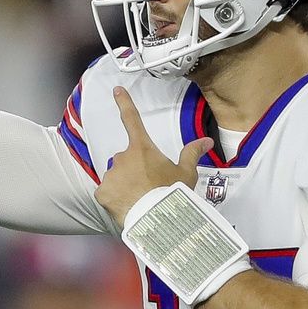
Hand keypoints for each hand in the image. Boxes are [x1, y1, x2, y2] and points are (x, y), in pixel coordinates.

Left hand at [96, 86, 212, 224]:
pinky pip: (107, 194)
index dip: (124, 102)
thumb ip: (192, 154)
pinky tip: (127, 207)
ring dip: (125, 185)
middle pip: (126, 160)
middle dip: (134, 171)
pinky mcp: (102, 192)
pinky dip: (115, 200)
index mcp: (143, 148)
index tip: (116, 89)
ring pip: (116, 177)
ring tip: (140, 200)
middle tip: (148, 187)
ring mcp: (110, 175)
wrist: (156, 219)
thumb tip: (206, 140)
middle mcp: (123, 157)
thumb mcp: (186, 173)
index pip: (132, 120)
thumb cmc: (172, 194)